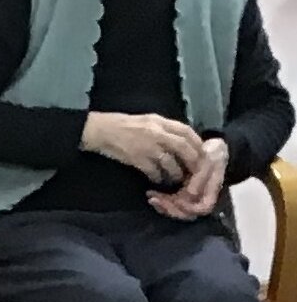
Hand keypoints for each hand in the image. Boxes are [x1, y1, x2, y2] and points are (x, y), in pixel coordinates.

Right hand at [83, 111, 205, 186]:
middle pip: (184, 147)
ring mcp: (147, 147)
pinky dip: (158, 178)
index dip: (197, 144)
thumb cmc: (123, 125)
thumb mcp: (147, 121)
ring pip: (171, 162)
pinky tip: (158, 181)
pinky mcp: (137, 159)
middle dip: (193, 161)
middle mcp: (157, 133)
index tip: (201, 154)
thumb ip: (164, 129)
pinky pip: (154, 171)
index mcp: (161, 122)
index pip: (187, 132)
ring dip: (176, 173)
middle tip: (196, 171)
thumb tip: (182, 141)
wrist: (100, 131)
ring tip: (176, 179)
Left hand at [149, 137, 230, 220]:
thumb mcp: (208, 160)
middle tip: (154, 199)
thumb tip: (191, 194)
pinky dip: (160, 201)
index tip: (176, 199)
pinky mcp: (180, 194)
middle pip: (186, 214)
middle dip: (170, 208)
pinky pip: (170, 204)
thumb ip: (201, 176)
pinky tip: (151, 194)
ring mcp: (190, 197)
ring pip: (176, 210)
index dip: (189, 207)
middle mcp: (201, 197)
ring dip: (162, 206)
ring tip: (151, 196)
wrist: (208, 147)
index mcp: (211, 191)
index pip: (203, 208)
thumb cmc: (211, 152)